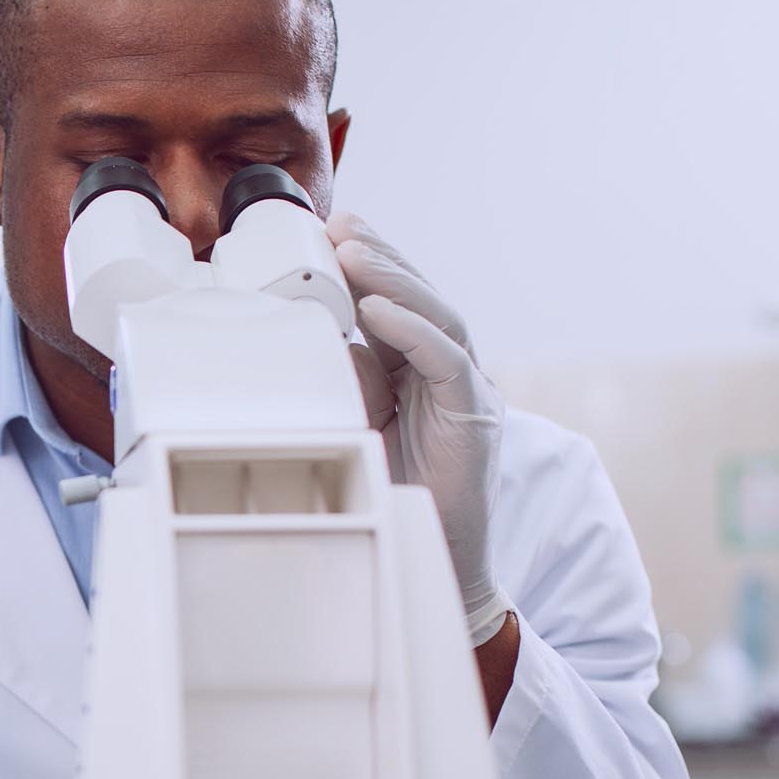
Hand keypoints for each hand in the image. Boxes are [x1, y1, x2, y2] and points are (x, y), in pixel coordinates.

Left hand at [331, 212, 511, 648]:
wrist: (431, 556)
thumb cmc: (387, 489)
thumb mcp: (350, 421)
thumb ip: (341, 380)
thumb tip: (303, 339)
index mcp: (414, 368)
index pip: (393, 301)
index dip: (367, 262)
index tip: (329, 227)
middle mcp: (445, 370)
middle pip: (418, 297)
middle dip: (379, 255)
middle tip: (341, 222)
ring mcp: (465, 390)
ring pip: (437, 317)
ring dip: (394, 280)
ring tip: (355, 252)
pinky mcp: (475, 416)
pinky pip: (446, 360)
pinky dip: (412, 330)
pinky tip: (378, 310)